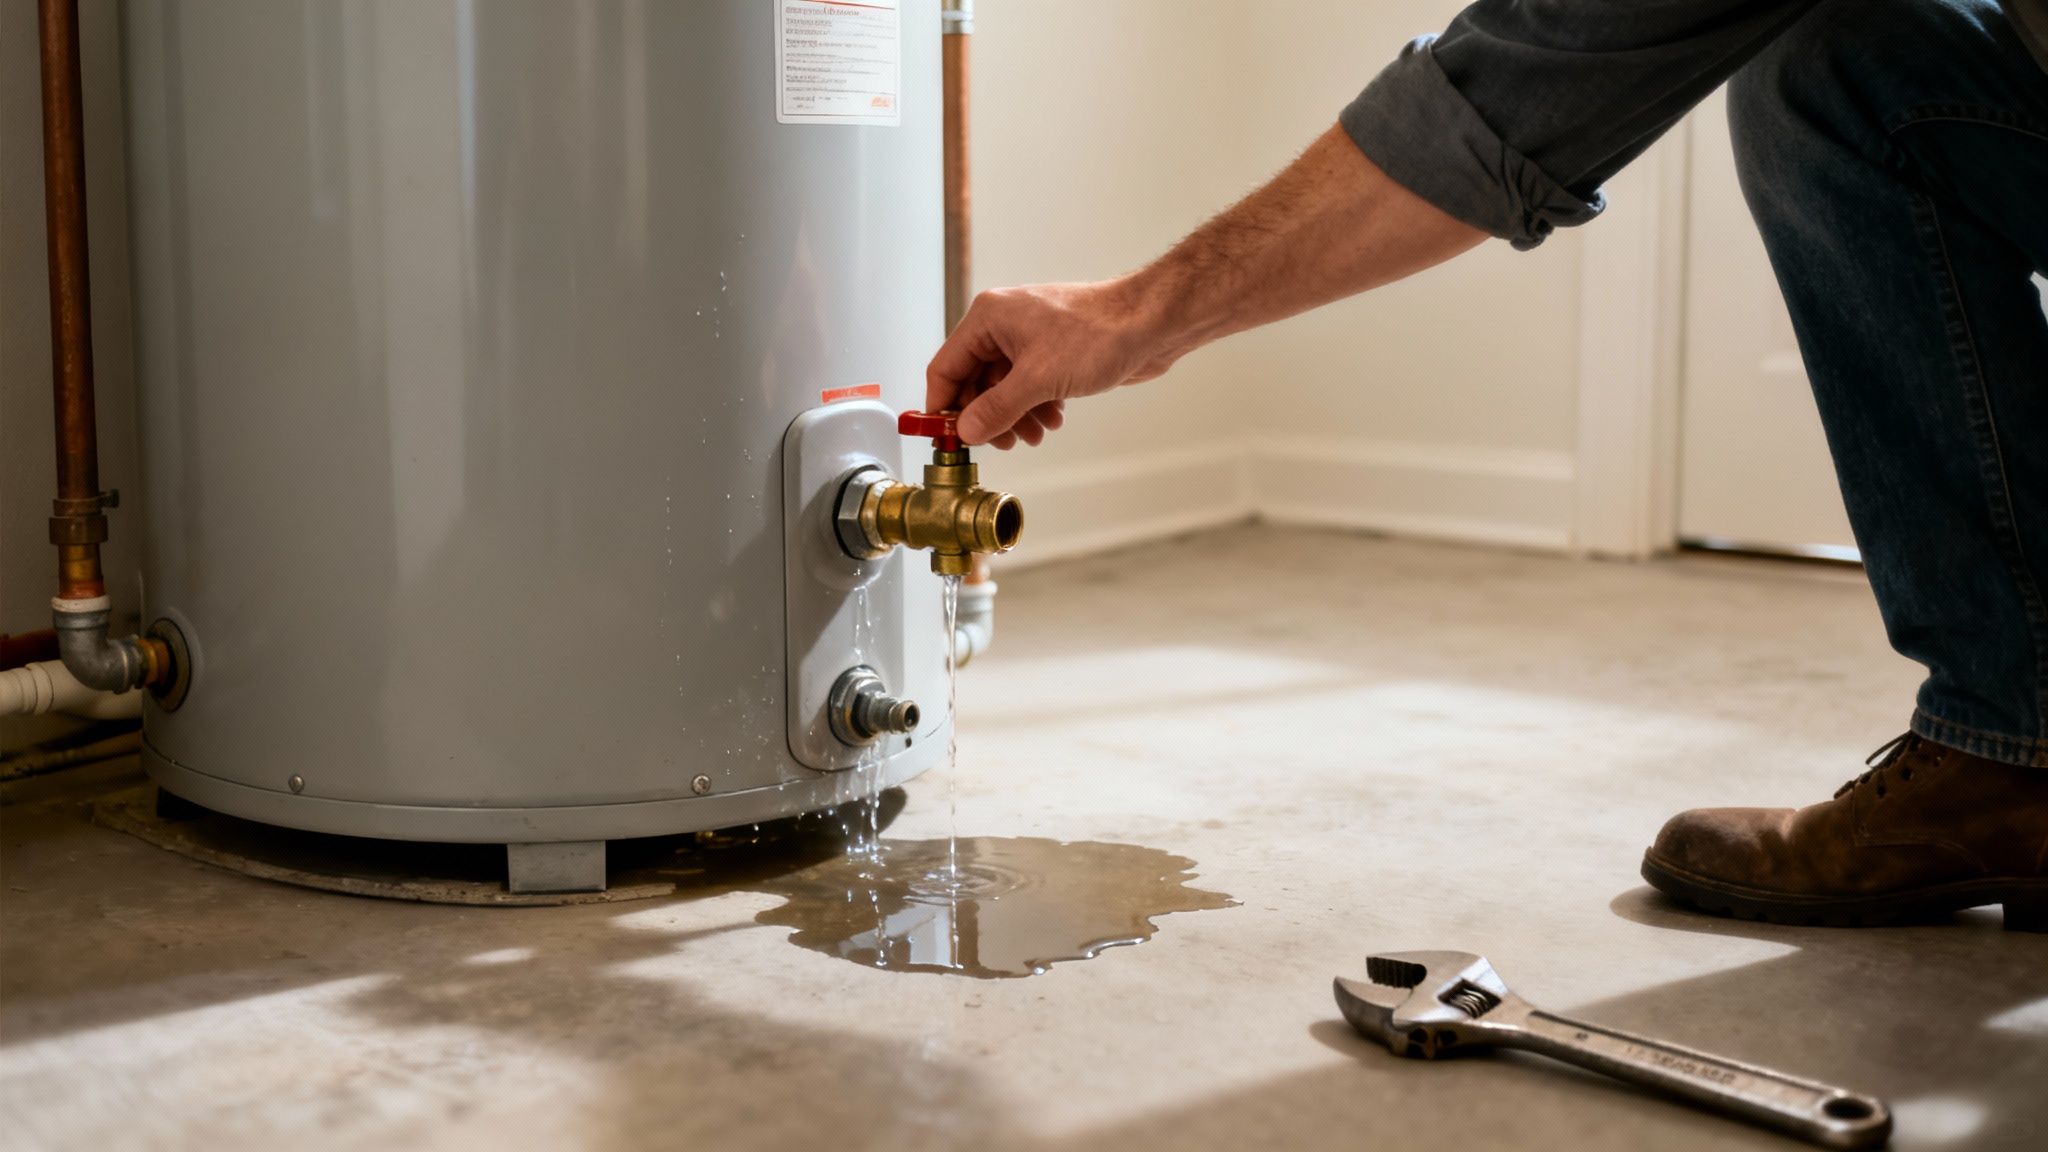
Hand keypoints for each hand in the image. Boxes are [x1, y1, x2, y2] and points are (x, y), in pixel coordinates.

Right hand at [924, 280, 1187, 447]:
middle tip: (1001, 443)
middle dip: (988, 416)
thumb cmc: (1098, 334)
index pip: (946, 367)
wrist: (1149, 324)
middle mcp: (1003, 325)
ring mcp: (1028, 339)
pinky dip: (1036, 407)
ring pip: (1004, 388)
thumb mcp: (1038, 380)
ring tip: (1034, 435)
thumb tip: (967, 430)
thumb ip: (996, 409)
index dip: (943, 406)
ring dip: (1015, 417)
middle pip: (975, 382)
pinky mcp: (1051, 352)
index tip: (946, 438)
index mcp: (988, 318)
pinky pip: (1028, 386)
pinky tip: (1053, 420)